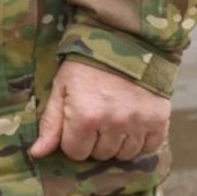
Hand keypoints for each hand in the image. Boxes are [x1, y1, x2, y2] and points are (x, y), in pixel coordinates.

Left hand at [29, 60, 170, 161]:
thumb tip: (37, 154)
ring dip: (117, 143)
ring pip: (124, 155)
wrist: (124, 40)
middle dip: (94, 141)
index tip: (76, 123)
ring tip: (114, 119)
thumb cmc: (85, 65)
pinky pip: (149, 147)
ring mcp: (138, 122)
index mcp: (85, 116)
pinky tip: (132, 123)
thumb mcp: (61, 88)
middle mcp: (114, 123)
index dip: (73, 140)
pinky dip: (141, 140)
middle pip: (100, 155)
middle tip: (96, 117)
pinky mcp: (159, 120)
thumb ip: (50, 124)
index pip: (75, 152)